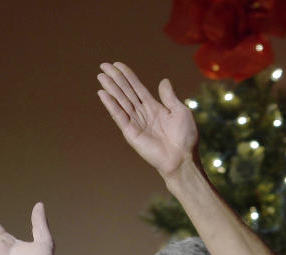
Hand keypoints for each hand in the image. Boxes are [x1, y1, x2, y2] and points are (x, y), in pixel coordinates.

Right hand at [97, 62, 197, 177]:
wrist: (182, 158)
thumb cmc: (185, 137)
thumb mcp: (180, 112)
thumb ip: (169, 97)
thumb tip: (164, 80)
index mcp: (154, 107)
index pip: (137, 88)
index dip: (128, 76)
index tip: (117, 64)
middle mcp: (143, 113)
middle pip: (126, 92)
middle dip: (115, 79)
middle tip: (104, 65)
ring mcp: (136, 122)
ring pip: (121, 101)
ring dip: (111, 88)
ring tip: (101, 76)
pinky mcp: (131, 132)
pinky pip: (119, 116)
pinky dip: (111, 105)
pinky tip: (103, 94)